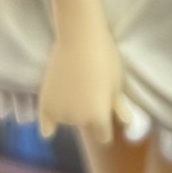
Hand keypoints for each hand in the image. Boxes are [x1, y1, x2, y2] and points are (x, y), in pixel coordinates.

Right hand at [38, 22, 134, 145]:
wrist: (79, 37)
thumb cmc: (105, 57)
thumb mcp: (116, 83)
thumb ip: (118, 106)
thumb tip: (126, 122)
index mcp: (99, 118)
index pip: (103, 136)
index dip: (105, 127)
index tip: (105, 118)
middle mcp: (79, 121)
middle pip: (86, 126)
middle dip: (89, 116)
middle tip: (90, 91)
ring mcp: (60, 112)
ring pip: (68, 120)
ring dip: (72, 111)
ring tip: (75, 87)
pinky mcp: (45, 103)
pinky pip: (46, 124)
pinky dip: (48, 126)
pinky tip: (49, 131)